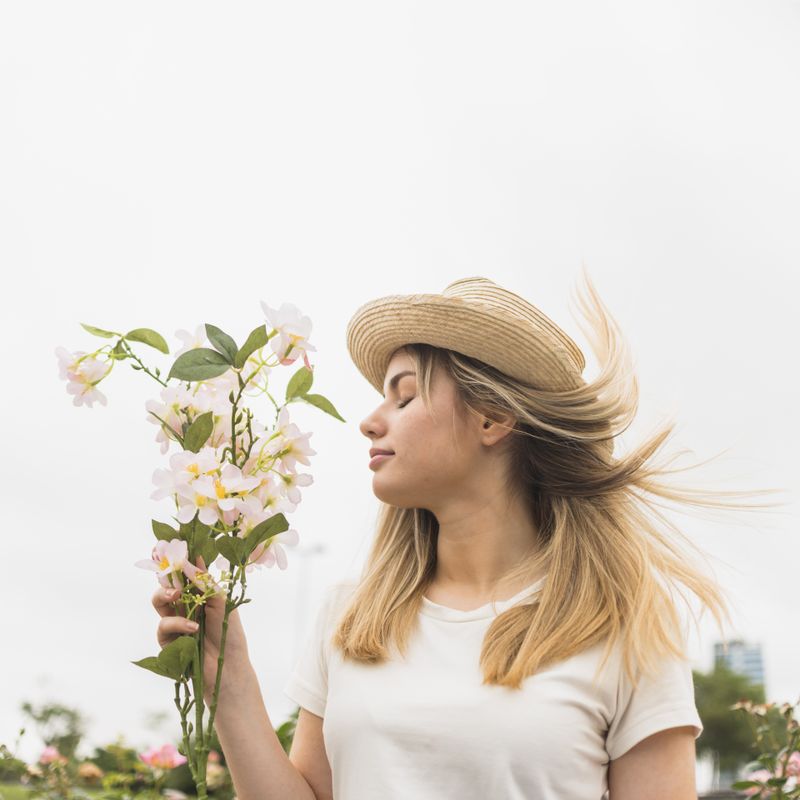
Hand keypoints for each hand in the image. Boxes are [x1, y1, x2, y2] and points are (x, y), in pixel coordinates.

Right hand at [151, 556, 249, 701]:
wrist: (228, 666)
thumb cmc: (229, 633)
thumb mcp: (221, 602)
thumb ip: (205, 582)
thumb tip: (195, 558)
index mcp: (199, 593)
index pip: (184, 573)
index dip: (179, 561)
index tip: (177, 548)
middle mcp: (184, 605)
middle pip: (167, 583)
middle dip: (167, 576)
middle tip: (173, 570)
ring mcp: (174, 622)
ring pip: (158, 601)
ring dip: (165, 595)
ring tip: (177, 596)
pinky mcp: (167, 641)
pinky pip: (163, 625)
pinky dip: (177, 624)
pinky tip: (193, 629)